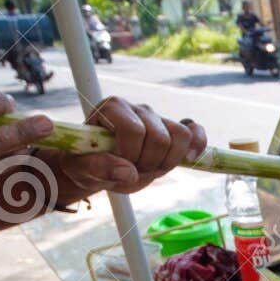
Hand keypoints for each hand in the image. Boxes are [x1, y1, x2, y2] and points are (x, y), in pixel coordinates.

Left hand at [49, 97, 206, 197]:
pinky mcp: (171, 129)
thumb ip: (99, 168)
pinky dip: (198, 144)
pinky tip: (189, 158)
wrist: (97, 167)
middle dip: (149, 163)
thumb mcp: (82, 169)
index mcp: (112, 108)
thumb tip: (129, 172)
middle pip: (160, 136)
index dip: (131, 154)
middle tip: (133, 172)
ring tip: (150, 170)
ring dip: (168, 161)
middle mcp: (137, 108)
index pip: (134, 129)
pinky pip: (194, 131)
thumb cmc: (87, 164)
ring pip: (181, 134)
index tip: (119, 167)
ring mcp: (157, 118)